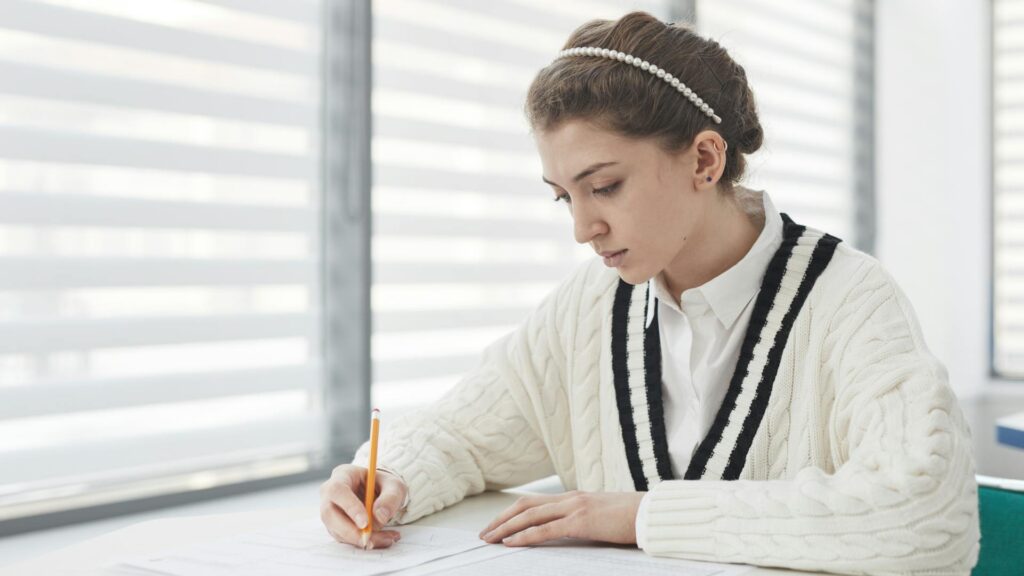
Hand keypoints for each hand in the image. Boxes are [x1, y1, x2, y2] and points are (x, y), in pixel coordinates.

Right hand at [320, 464, 407, 549]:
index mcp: (342, 475)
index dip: (349, 507)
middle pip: (329, 514)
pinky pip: (345, 538)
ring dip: (361, 539)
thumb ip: (390, 498)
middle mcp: (330, 493)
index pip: (338, 490)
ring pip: (337, 530)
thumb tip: (380, 516)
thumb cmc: (384, 485)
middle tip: (370, 539)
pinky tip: (383, 539)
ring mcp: (330, 512)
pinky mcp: (335, 527)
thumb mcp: (394, 485)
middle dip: (350, 531)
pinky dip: (364, 542)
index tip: (365, 523)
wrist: (380, 493)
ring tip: (387, 538)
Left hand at [478, 491, 644, 546]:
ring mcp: (574, 508)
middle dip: (501, 519)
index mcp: (573, 496)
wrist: (652, 513)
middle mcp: (570, 498)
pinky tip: (511, 543)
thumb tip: (569, 529)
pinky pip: (545, 529)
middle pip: (525, 505)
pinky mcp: (581, 522)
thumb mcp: (601, 516)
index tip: (497, 525)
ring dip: (505, 528)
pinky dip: (525, 536)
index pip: (534, 502)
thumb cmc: (631, 517)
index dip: (512, 513)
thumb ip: (583, 518)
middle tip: (484, 534)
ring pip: (529, 515)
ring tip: (490, 539)